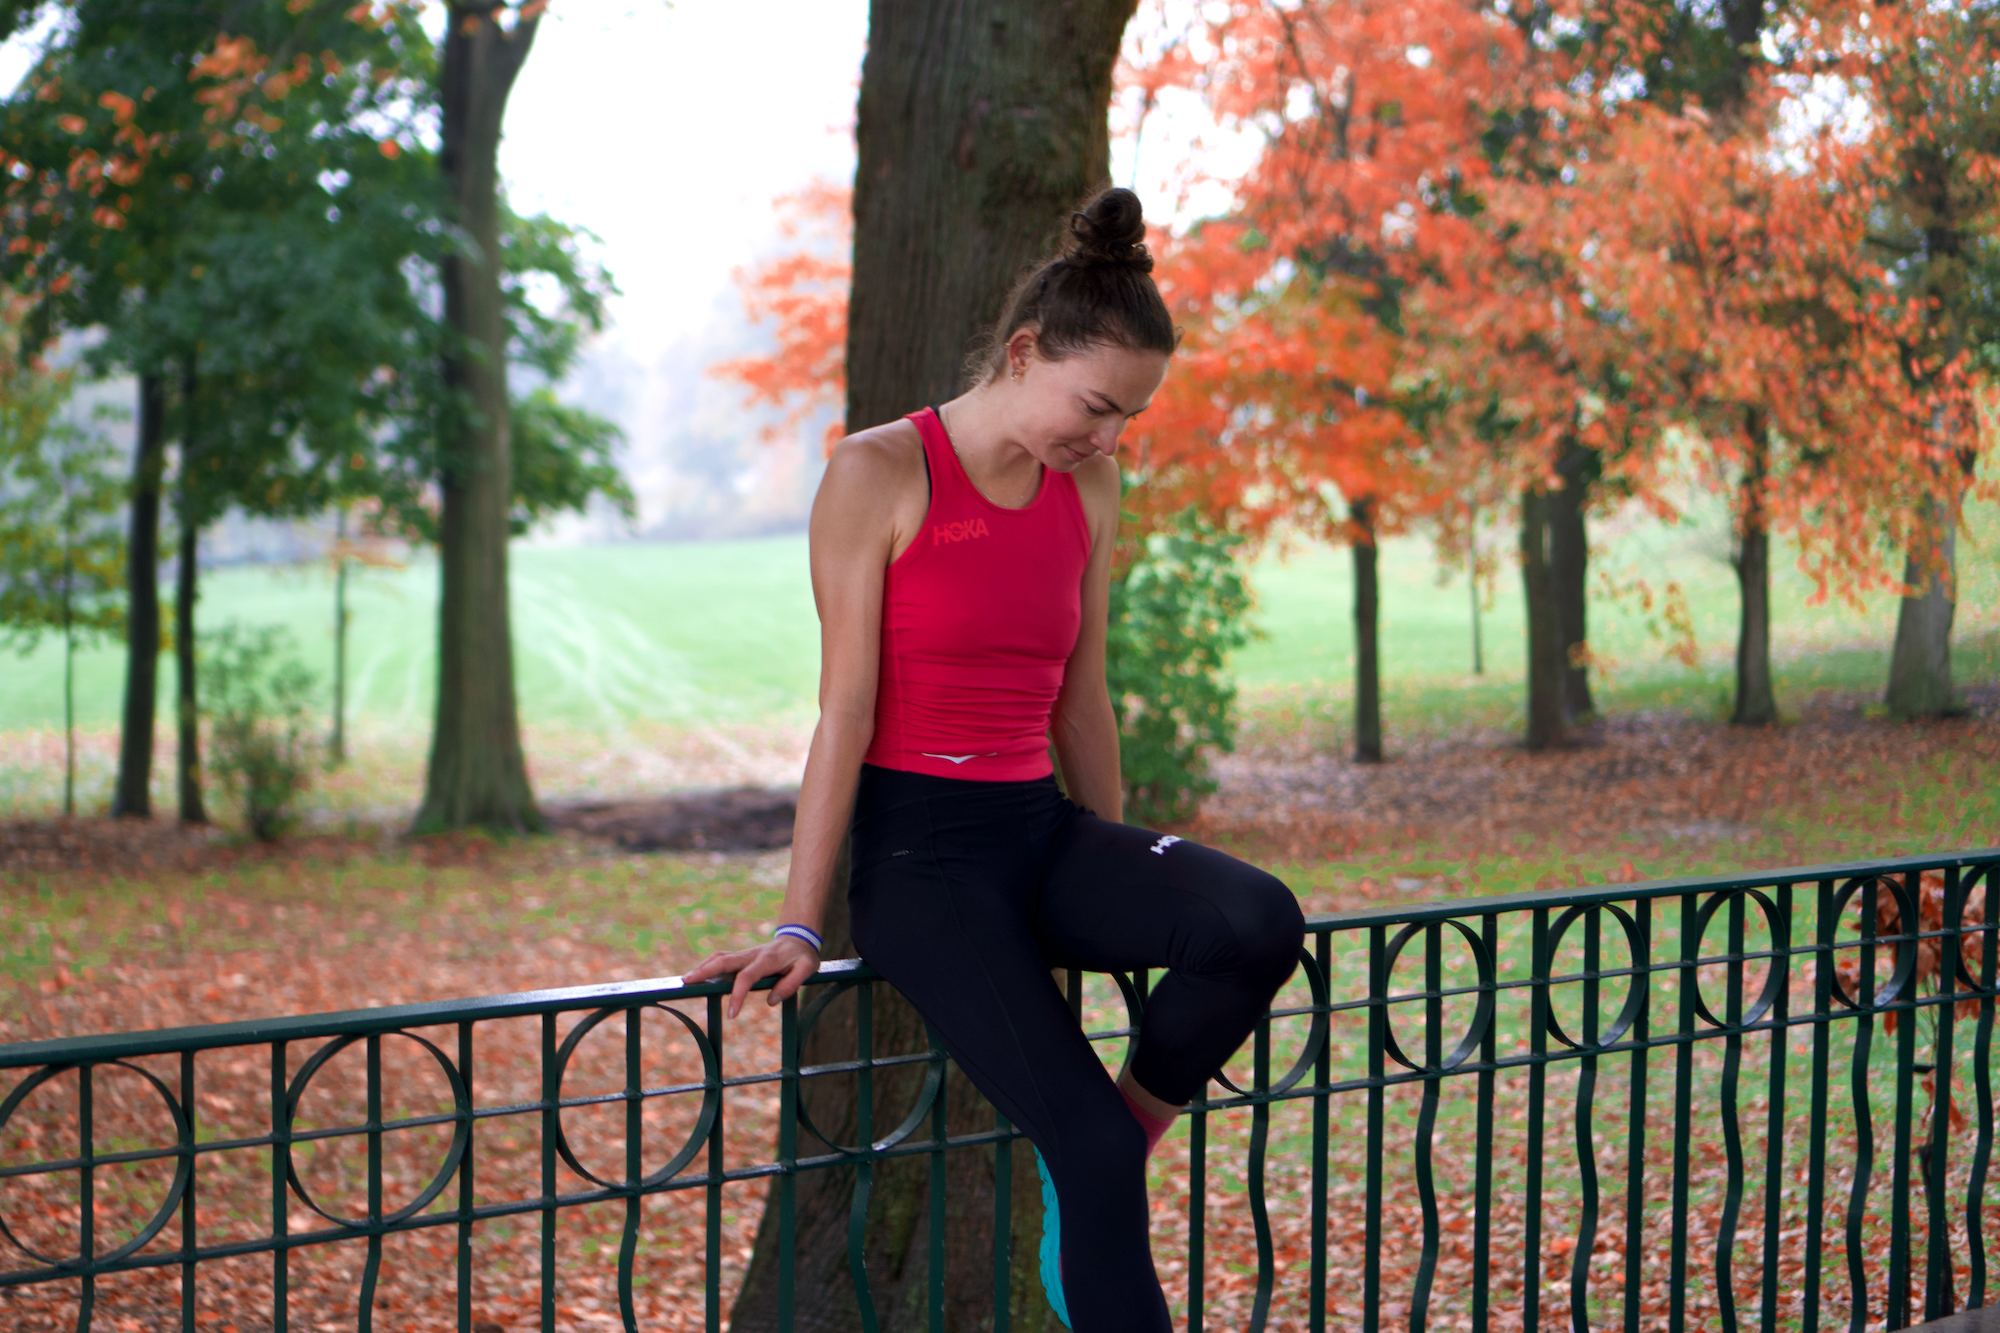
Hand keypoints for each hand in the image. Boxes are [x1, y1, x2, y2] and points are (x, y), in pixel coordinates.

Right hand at [684, 935, 820, 1018]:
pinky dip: (707, 966)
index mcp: (767, 960)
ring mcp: (744, 954)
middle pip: (724, 960)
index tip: (732, 1015)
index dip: (738, 995)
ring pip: (719, 957)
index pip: (747, 977)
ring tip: (685, 981)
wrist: (799, 937)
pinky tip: (697, 977)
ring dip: (702, 967)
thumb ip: (791, 984)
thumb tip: (770, 1001)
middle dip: (704, 972)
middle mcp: (752, 954)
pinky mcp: (740, 957)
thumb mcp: (807, 968)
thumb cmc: (803, 956)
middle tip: (687, 984)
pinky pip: (721, 959)